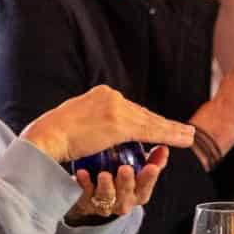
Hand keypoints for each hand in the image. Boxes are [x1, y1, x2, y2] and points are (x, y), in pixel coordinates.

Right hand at [20, 85, 194, 162]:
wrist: (44, 138)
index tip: (156, 128)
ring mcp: (116, 108)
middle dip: (162, 125)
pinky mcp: (120, 124)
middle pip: (141, 114)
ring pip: (150, 122)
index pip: (127, 110)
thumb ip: (87, 122)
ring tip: (189, 136)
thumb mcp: (71, 122)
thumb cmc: (50, 136)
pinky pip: (151, 131)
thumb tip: (90, 130)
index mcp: (99, 94)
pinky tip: (184, 139)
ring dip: (172, 131)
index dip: (144, 122)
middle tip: (181, 132)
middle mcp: (110, 96)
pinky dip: (170, 135)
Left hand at [67, 146, 170, 220]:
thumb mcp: (138, 168)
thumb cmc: (118, 177)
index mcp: (137, 194)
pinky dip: (85, 183)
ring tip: (104, 174)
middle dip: (127, 182)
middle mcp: (122, 201)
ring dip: (106, 185)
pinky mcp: (86, 201)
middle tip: (125, 169)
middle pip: (127, 194)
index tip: (152, 166)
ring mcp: (104, 203)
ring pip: (107, 197)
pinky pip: (85, 193)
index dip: (150, 178)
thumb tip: (164, 147)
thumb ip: (152, 160)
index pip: (146, 187)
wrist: (91, 195)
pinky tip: (83, 172)